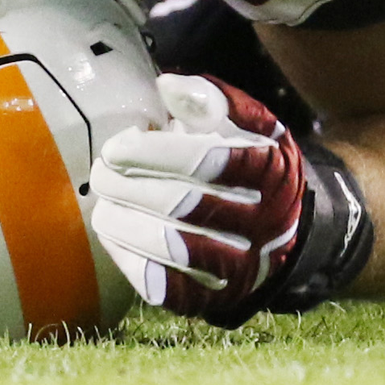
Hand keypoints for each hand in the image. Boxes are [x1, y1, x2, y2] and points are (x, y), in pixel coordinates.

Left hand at [90, 73, 304, 323]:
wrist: (282, 229)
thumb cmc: (252, 161)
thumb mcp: (249, 122)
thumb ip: (211, 99)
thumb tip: (167, 86)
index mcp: (269, 171)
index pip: (205, 162)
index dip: (154, 153)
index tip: (119, 146)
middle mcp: (261, 223)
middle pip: (183, 205)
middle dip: (129, 185)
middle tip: (101, 171)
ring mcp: (241, 267)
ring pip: (173, 249)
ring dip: (125, 222)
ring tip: (103, 200)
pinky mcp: (216, 298)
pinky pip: (167, 288)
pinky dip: (130, 260)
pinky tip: (114, 233)